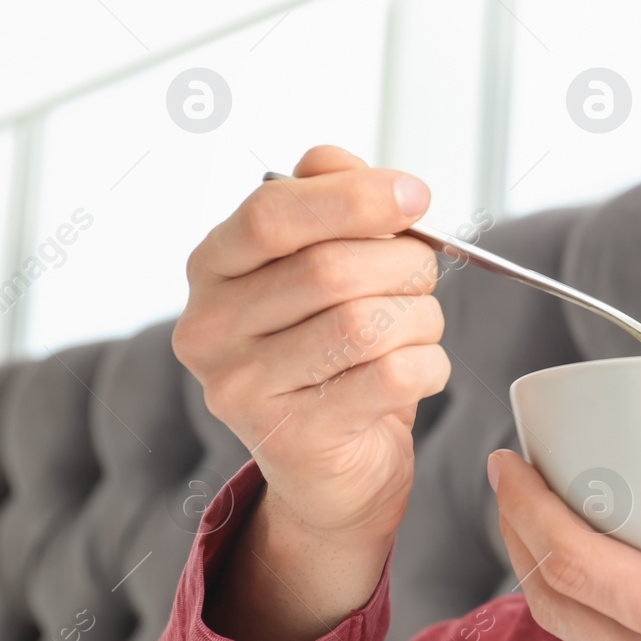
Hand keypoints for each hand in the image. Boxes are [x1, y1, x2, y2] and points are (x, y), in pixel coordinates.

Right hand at [175, 146, 450, 640]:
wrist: (332, 466)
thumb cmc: (335, 353)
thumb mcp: (329, 264)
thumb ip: (337, 204)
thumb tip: (367, 174)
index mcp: (214, 266)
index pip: (273, 212)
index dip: (354, 197)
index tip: (415, 196)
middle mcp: (211, 327)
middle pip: (333, 269)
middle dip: (404, 266)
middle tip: (420, 278)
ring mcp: (242, 387)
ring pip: (367, 324)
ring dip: (420, 319)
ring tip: (416, 328)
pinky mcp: (290, 436)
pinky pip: (392, 377)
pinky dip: (429, 365)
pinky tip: (419, 370)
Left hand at [490, 401, 640, 640]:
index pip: (577, 568)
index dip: (528, 510)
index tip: (508, 461)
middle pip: (558, 608)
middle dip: (522, 538)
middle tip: (520, 480)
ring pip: (589, 640)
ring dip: (559, 576)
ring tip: (568, 515)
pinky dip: (605, 610)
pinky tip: (638, 573)